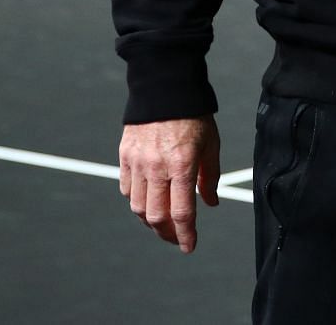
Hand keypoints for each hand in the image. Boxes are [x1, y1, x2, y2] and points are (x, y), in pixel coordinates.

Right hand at [119, 114, 220, 252]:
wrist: (165, 89)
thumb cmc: (194, 116)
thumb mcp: (211, 144)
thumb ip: (210, 177)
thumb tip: (210, 203)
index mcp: (182, 165)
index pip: (181, 212)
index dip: (186, 234)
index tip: (189, 246)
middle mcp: (157, 167)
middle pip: (156, 216)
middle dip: (167, 234)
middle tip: (176, 238)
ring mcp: (137, 162)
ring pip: (137, 206)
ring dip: (150, 221)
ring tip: (162, 223)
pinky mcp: (124, 156)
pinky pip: (126, 189)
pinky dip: (136, 201)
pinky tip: (147, 201)